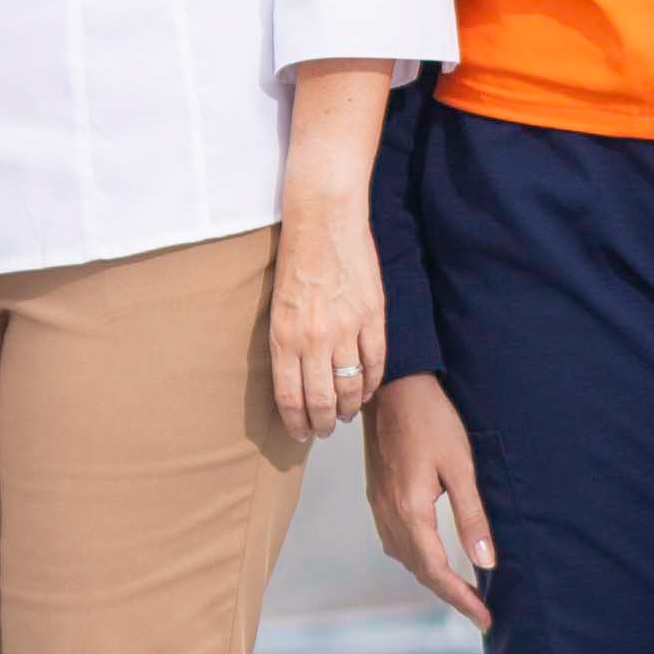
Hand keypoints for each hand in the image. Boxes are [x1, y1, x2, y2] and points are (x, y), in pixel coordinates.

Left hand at [267, 188, 390, 448]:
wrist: (323, 219)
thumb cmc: (296, 258)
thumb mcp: (278, 305)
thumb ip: (287, 342)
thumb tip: (295, 378)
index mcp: (284, 336)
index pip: (289, 396)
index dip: (296, 422)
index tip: (300, 434)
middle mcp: (313, 338)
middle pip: (320, 400)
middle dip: (322, 424)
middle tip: (324, 431)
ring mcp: (345, 328)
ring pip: (349, 387)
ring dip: (347, 409)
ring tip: (344, 416)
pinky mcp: (372, 316)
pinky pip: (375, 364)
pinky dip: (370, 385)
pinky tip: (364, 393)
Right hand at [358, 371, 494, 626]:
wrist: (392, 387)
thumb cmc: (432, 420)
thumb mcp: (461, 465)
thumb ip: (472, 515)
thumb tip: (487, 561)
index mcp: (410, 511)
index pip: (437, 570)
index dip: (462, 599)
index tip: (486, 620)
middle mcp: (389, 514)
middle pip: (419, 570)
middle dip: (450, 595)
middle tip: (480, 613)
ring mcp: (379, 505)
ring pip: (404, 558)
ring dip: (431, 578)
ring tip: (460, 590)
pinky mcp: (378, 494)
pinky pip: (394, 541)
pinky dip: (415, 558)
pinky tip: (430, 555)